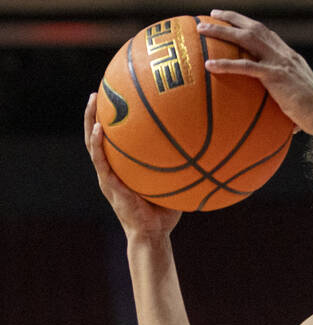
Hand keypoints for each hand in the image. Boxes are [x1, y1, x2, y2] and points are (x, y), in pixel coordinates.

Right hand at [84, 93, 181, 237]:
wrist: (153, 234)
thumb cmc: (166, 210)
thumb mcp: (177, 182)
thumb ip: (185, 164)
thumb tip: (210, 145)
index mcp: (125, 168)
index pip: (117, 140)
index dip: (115, 121)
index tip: (119, 98)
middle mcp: (113, 169)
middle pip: (101, 136)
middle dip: (98, 113)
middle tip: (100, 91)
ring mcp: (108, 176)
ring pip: (93, 143)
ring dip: (91, 121)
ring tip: (94, 100)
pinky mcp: (108, 185)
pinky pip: (101, 161)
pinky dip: (97, 144)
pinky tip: (99, 129)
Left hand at [199, 11, 312, 138]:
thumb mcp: (298, 100)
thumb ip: (285, 101)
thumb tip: (280, 122)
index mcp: (290, 58)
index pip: (267, 34)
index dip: (247, 24)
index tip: (230, 20)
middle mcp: (285, 55)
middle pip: (255, 28)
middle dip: (231, 18)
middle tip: (210, 15)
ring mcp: (280, 63)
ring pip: (247, 39)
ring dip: (222, 31)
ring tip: (201, 30)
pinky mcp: (276, 76)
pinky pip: (246, 67)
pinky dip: (226, 64)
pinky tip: (209, 65)